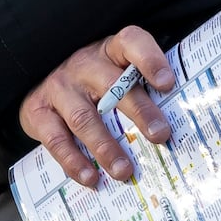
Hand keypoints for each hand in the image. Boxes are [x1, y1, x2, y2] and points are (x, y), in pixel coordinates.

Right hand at [18, 26, 175, 186]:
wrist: (40, 85)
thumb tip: (182, 120)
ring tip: (125, 171)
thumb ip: (141, 89)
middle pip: (112, 85)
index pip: (130, 42)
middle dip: (139, 111)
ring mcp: (59, 88)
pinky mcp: (38, 112)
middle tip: (161, 135)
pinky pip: (56, 139)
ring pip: (84, 117)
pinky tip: (91, 177)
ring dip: (106, 146)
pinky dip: (73, 161)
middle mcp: (83, 65)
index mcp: (109, 52)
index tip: (167, 83)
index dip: (149, 59)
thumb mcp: (115, 74)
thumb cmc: (92, 83)